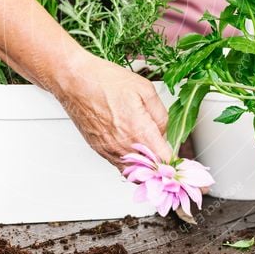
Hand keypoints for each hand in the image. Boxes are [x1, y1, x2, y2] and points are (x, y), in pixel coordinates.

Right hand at [51, 51, 172, 169]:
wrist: (74, 81)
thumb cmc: (104, 81)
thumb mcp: (145, 89)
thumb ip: (161, 114)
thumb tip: (165, 131)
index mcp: (139, 131)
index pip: (165, 162)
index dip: (175, 163)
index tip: (180, 161)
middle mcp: (123, 146)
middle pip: (150, 173)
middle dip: (161, 167)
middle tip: (167, 159)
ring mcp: (110, 150)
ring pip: (134, 173)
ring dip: (145, 167)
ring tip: (151, 154)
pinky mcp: (99, 149)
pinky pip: (119, 164)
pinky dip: (130, 162)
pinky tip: (133, 147)